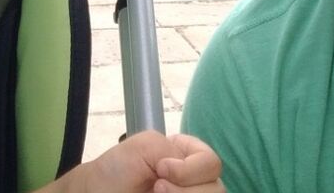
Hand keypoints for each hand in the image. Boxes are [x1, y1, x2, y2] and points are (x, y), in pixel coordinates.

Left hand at [68, 131, 223, 192]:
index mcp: (190, 158)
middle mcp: (194, 182)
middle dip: (187, 191)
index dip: (191, 170)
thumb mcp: (146, 145)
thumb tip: (185, 175)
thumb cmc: (116, 170)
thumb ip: (175, 150)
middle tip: (156, 189)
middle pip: (217, 190)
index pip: (212, 164)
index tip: (162, 170)